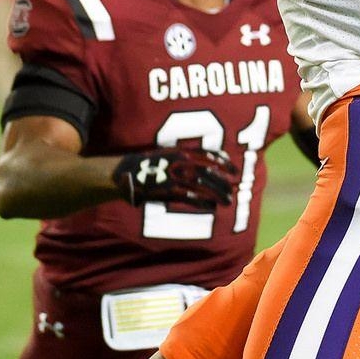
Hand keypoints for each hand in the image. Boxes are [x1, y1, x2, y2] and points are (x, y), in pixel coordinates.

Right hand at [112, 147, 240, 208]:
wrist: (125, 173)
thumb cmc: (149, 165)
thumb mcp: (167, 155)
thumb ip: (185, 157)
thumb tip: (205, 163)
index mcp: (180, 151)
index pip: (208, 154)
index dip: (223, 161)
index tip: (233, 168)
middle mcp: (179, 162)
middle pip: (208, 171)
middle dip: (223, 181)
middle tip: (233, 189)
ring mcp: (174, 176)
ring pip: (202, 185)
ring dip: (218, 193)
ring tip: (228, 201)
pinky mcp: (167, 191)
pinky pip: (190, 197)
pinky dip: (203, 202)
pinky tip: (212, 207)